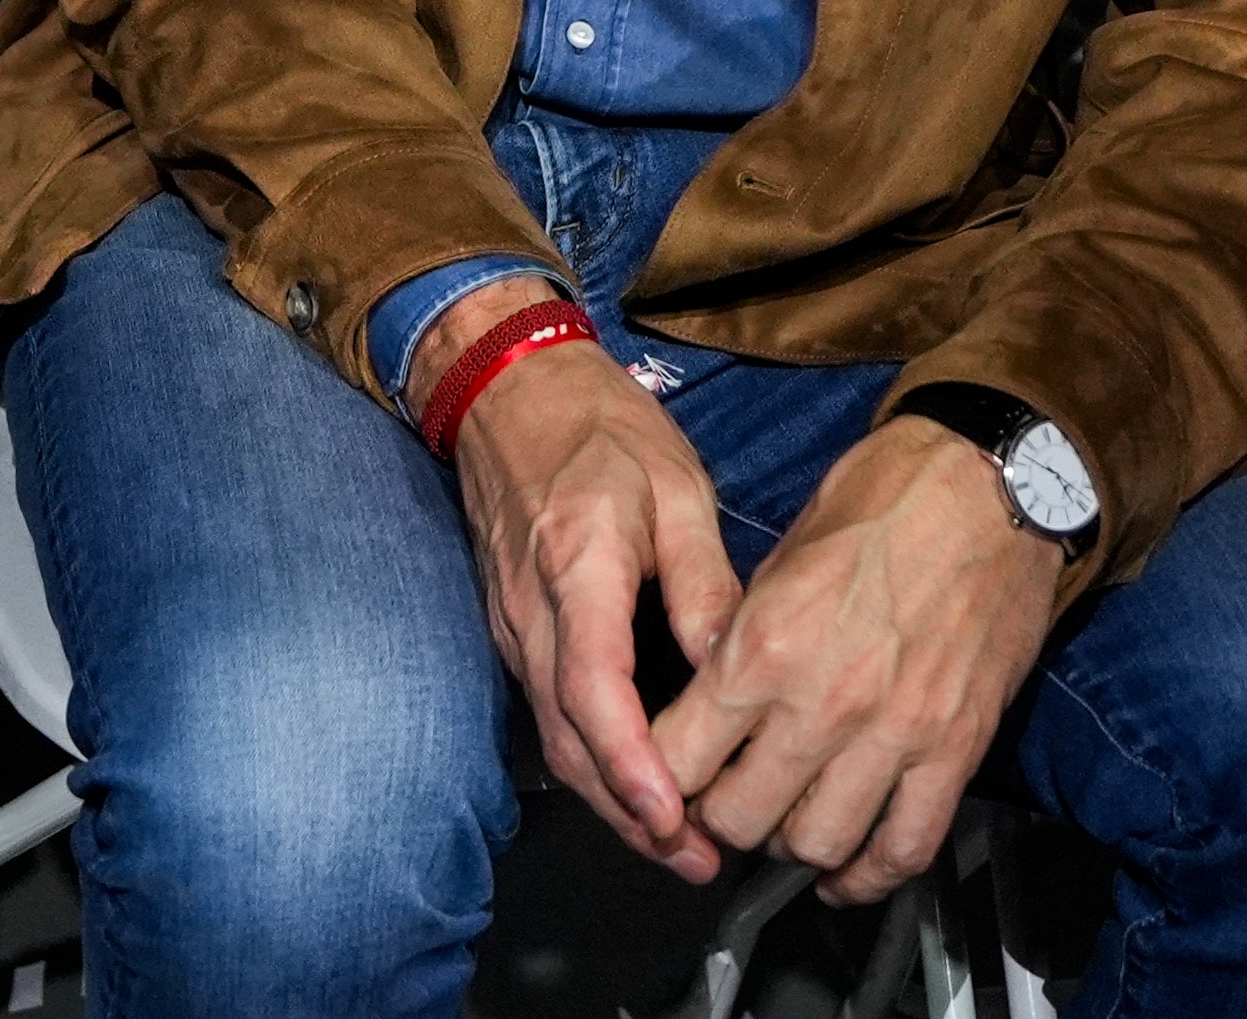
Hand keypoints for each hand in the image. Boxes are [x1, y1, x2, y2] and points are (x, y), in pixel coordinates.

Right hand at [430, 286, 741, 877]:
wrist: (508, 390)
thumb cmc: (596, 427)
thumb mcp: (675, 487)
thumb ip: (702, 581)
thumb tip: (738, 668)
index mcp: (575, 566)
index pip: (593, 688)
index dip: (631, 763)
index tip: (672, 813)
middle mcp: (532, 611)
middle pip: (570, 739)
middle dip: (630, 812)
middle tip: (696, 858)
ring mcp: (515, 626)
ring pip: (557, 736)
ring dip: (612, 798)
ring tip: (678, 841)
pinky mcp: (516, 631)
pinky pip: (551, 712)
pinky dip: (594, 760)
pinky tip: (638, 782)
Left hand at [650, 419, 1063, 904]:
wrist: (988, 485)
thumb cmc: (882, 500)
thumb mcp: (778, 556)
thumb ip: (740, 635)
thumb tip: (711, 689)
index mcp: (762, 647)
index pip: (677, 758)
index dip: (656, 779)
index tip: (658, 777)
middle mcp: (821, 703)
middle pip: (739, 818)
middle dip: (717, 819)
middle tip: (720, 800)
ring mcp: (893, 734)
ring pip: (816, 843)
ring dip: (790, 845)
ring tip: (783, 822)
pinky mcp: (955, 750)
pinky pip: (905, 847)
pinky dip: (869, 876)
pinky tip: (846, 873)